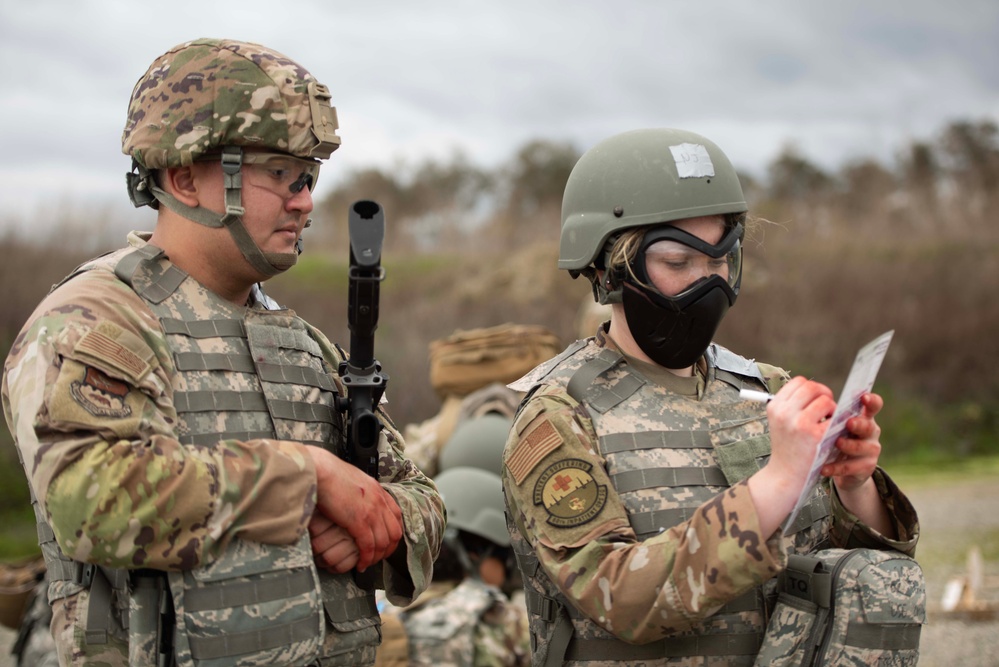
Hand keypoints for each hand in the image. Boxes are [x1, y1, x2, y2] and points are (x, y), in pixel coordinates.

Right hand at [306, 447, 403, 571]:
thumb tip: (357, 502)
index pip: (397, 516)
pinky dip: (366, 558)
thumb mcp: (352, 481)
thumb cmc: (328, 474)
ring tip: (367, 564)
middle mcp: (379, 501)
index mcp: (378, 490)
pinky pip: (368, 546)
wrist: (319, 470)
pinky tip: (360, 564)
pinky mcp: (359, 521)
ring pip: (383, 542)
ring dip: (376, 557)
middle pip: (394, 532)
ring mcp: (371, 511)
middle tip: (377, 559)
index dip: (393, 533)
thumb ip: (360, 492)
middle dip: (388, 549)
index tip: (385, 544)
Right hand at [765, 376, 837, 492]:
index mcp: (775, 407)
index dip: (811, 388)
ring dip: (832, 409)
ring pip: (826, 400)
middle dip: (824, 394)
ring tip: (827, 422)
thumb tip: (816, 389)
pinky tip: (831, 432)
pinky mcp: (816, 435)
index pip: (798, 382)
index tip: (816, 399)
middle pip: (812, 387)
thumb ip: (793, 405)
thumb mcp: (780, 422)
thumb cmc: (787, 448)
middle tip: (827, 408)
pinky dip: (836, 422)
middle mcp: (785, 413)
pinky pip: (835, 417)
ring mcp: (800, 423)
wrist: (785, 475)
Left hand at [822, 392, 882, 491]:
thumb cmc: (836, 436)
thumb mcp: (837, 424)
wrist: (843, 467)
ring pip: (861, 447)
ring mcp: (870, 450)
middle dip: (859, 424)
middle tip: (849, 422)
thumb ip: (832, 414)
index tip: (864, 397)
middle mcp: (871, 432)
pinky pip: (849, 468)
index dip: (871, 401)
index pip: (873, 406)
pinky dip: (835, 468)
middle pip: (868, 426)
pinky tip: (823, 468)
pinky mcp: (865, 468)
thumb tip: (815, 401)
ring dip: (849, 445)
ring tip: (837, 443)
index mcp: (864, 417)